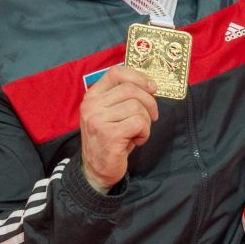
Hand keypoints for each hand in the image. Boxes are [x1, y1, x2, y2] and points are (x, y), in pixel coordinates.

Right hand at [79, 66, 158, 192]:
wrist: (97, 171)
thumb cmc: (110, 140)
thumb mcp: (111, 114)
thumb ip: (123, 98)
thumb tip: (150, 86)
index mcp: (92, 96)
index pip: (116, 73)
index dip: (138, 77)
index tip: (152, 87)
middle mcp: (92, 105)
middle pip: (130, 89)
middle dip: (149, 102)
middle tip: (152, 116)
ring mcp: (98, 119)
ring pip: (137, 107)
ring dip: (146, 121)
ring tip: (138, 132)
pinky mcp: (109, 134)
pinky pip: (139, 123)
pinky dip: (144, 132)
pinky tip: (137, 140)